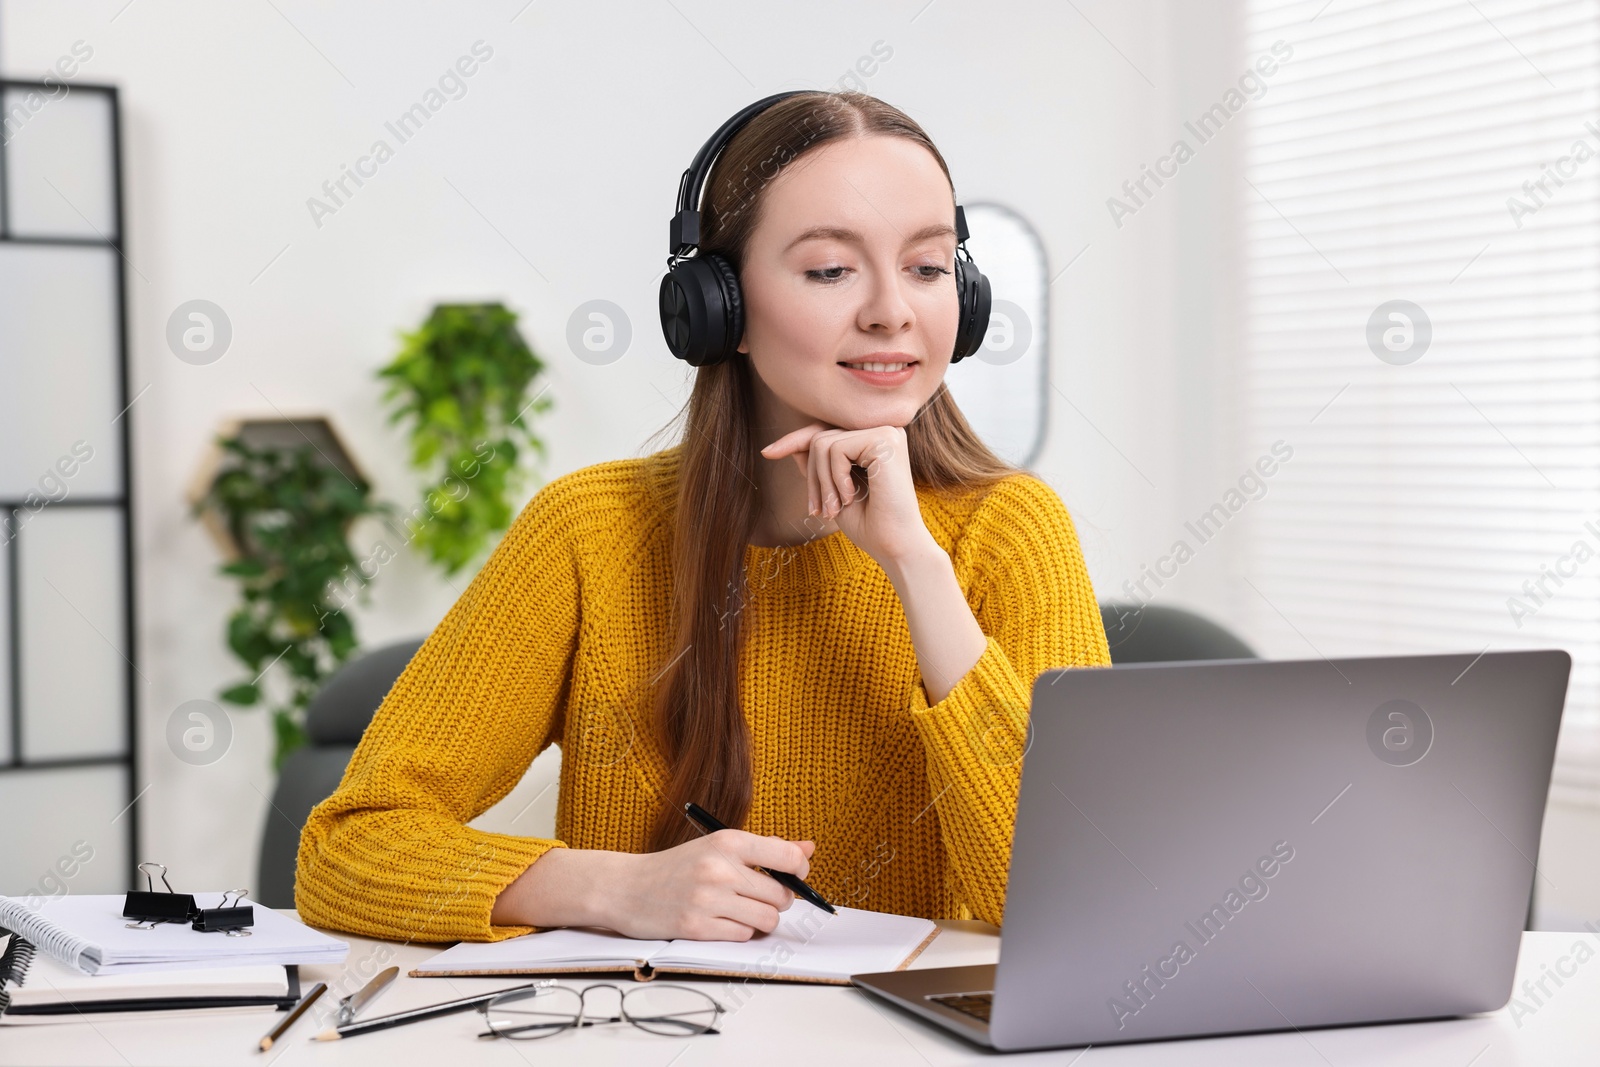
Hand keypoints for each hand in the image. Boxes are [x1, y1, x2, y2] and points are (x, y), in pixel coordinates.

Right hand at [605, 830, 815, 940]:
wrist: (625, 886)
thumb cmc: (677, 867)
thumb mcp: (718, 847)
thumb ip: (765, 848)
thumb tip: (808, 849)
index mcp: (728, 841)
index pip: (788, 857)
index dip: (800, 872)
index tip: (794, 877)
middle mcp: (719, 868)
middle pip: (782, 895)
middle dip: (777, 901)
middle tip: (757, 896)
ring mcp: (707, 899)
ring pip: (767, 920)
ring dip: (760, 920)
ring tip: (740, 911)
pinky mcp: (696, 927)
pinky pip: (743, 936)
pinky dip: (738, 932)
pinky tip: (720, 921)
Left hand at [760, 422, 936, 567]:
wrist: (895, 547)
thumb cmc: (870, 525)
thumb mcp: (834, 493)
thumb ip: (819, 467)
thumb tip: (793, 445)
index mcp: (874, 441)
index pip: (826, 432)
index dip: (794, 441)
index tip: (767, 453)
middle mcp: (883, 431)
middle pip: (820, 438)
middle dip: (812, 478)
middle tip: (820, 510)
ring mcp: (886, 432)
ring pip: (823, 443)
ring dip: (822, 482)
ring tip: (836, 508)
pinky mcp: (885, 439)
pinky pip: (835, 449)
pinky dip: (834, 478)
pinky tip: (850, 497)